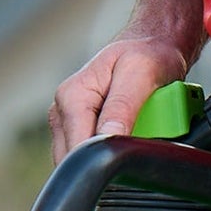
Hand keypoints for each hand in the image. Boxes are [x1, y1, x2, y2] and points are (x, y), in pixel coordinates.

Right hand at [49, 33, 190, 161]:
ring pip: (85, 162)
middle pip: (78, 161)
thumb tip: (106, 137)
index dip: (104, 159)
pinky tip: (127, 135)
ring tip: (137, 131)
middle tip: (139, 138)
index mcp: (72, 97)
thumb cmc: (146, 56)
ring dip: (110, 155)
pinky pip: (93, 156)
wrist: (148, 48)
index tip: (129, 156)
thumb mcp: (141, 74)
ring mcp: (67, 124)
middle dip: (107, 158)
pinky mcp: (78, 132)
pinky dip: (111, 152)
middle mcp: (62, 112)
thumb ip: (123, 105)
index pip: (78, 148)